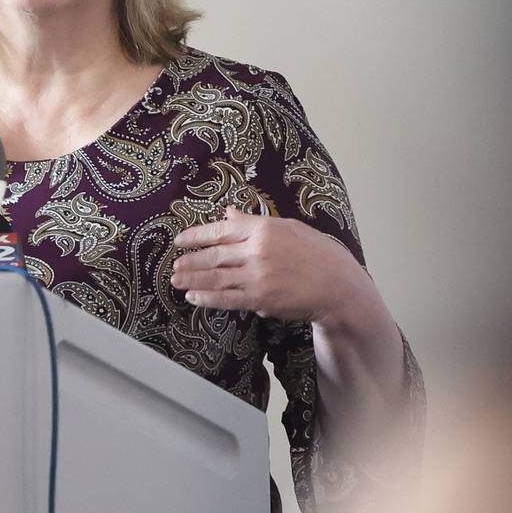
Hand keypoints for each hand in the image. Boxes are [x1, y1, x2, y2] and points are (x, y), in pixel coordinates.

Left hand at [171, 207, 369, 324]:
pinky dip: (207, 298)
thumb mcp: (287, 228)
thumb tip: (229, 213)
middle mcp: (257, 251)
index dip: (196, 236)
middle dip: (190, 260)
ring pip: (215, 278)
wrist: (338, 285)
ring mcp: (257, 276)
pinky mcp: (260, 299)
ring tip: (176, 280)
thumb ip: (253, 222)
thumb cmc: (315, 253)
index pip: (221, 229)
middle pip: (214, 255)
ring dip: (192, 279)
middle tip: (174, 264)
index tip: (179, 240)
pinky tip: (194, 296)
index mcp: (263, 228)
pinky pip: (227, 299)